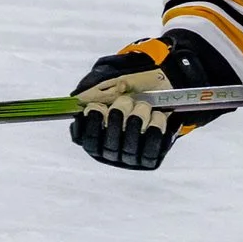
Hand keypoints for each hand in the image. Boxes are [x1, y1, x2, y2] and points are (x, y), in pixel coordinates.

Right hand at [69, 33, 235, 169]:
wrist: (162, 90)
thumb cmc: (130, 89)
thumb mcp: (111, 83)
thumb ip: (96, 90)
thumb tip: (80, 99)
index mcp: (95, 138)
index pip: (88, 139)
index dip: (92, 124)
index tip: (97, 107)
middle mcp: (111, 153)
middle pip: (110, 142)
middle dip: (117, 116)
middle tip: (125, 100)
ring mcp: (131, 158)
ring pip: (131, 144)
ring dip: (138, 118)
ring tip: (143, 104)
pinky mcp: (151, 157)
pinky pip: (153, 147)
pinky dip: (156, 127)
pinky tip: (157, 115)